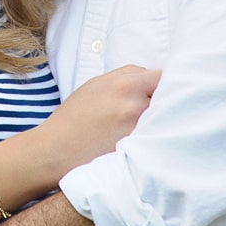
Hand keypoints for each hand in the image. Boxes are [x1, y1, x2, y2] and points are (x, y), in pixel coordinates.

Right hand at [32, 65, 158, 182]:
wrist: (58, 150)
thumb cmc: (75, 116)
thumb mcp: (95, 84)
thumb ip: (125, 75)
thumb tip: (152, 75)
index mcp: (125, 84)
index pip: (163, 76)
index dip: (165, 81)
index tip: (163, 87)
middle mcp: (135, 105)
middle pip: (168, 98)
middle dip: (165, 101)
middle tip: (158, 106)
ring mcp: (139, 129)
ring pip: (163, 120)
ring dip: (161, 120)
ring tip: (149, 125)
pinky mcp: (138, 150)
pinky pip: (155, 139)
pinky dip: (154, 138)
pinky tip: (144, 140)